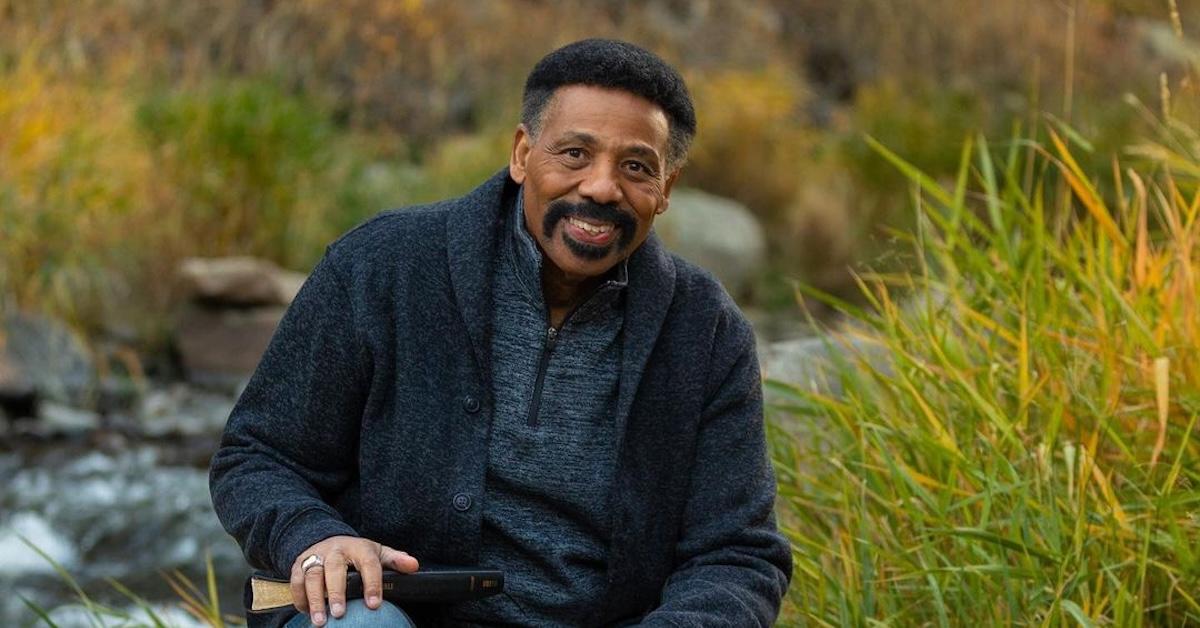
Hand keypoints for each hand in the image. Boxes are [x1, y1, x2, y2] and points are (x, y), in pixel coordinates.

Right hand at [289, 535, 419, 625]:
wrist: (327, 538)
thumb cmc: (358, 553)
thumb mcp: (378, 553)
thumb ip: (395, 561)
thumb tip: (414, 566)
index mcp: (359, 548)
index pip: (368, 564)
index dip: (372, 584)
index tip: (374, 605)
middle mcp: (336, 550)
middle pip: (335, 569)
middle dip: (337, 592)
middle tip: (340, 614)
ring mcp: (316, 556)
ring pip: (312, 575)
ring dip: (315, 599)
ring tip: (320, 621)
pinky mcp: (299, 564)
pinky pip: (296, 581)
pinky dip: (299, 597)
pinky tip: (306, 613)